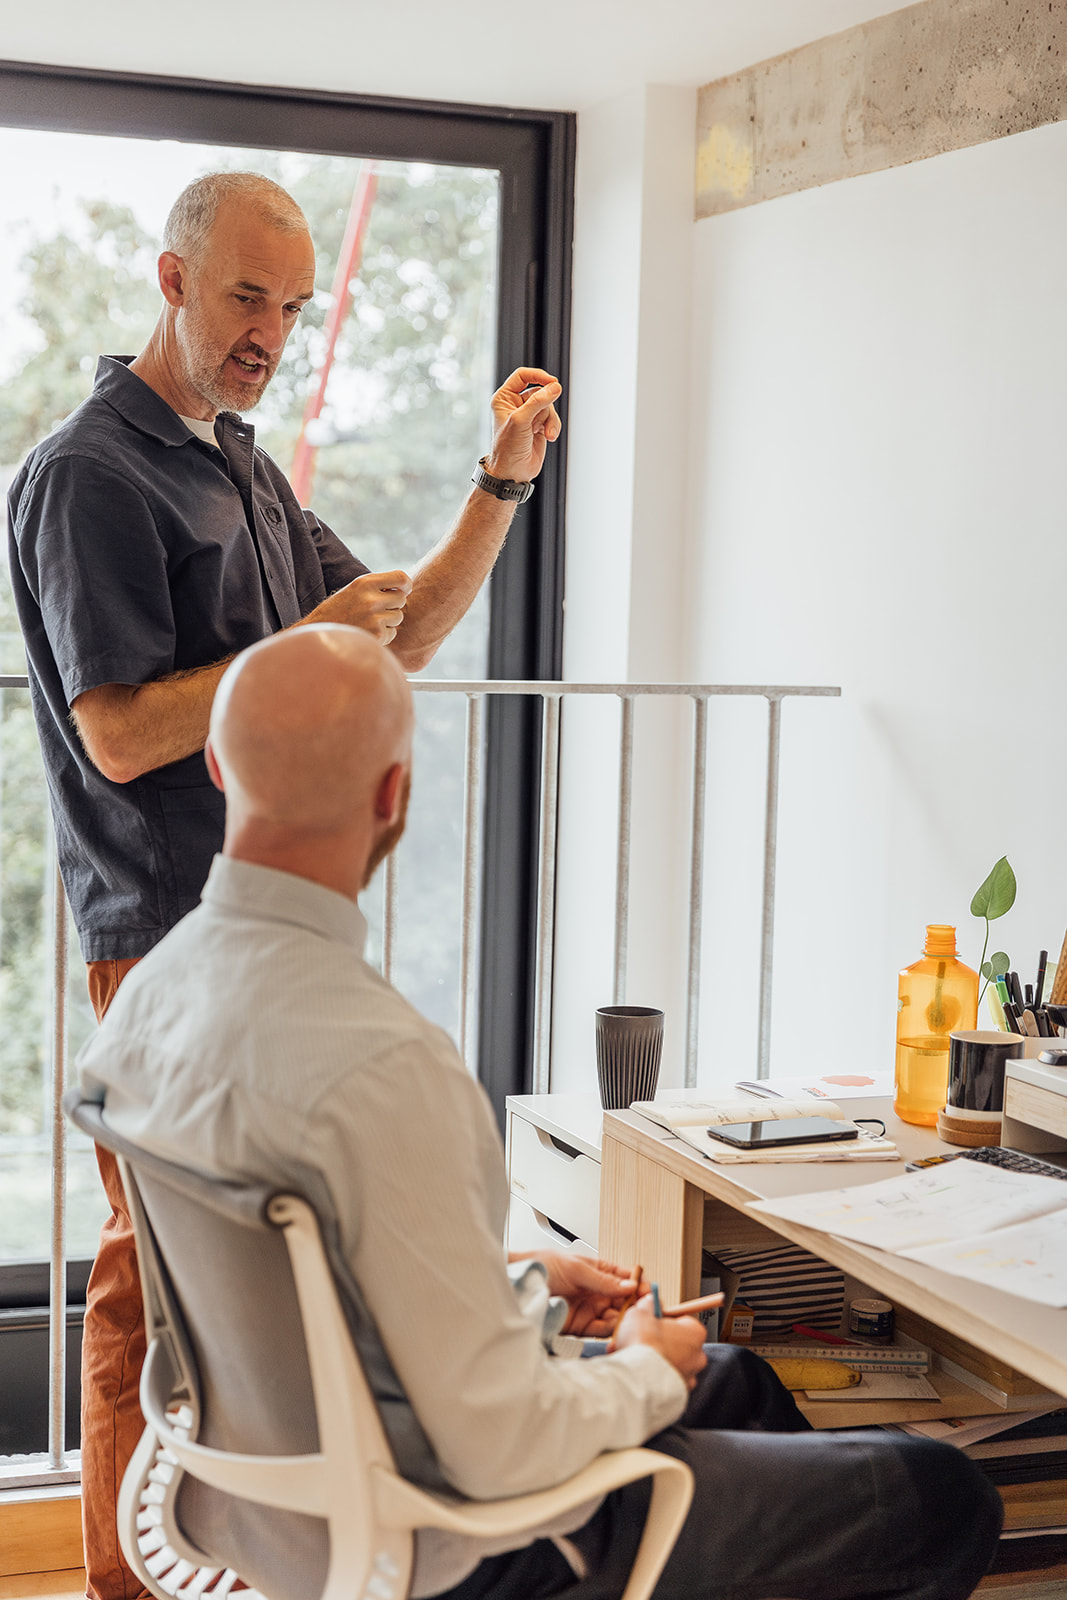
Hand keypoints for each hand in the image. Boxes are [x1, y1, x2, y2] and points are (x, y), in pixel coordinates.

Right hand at [318, 570, 411, 644]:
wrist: (318, 632)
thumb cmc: (338, 610)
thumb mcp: (354, 589)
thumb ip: (377, 586)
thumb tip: (406, 587)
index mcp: (365, 582)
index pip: (401, 578)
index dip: (406, 585)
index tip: (404, 590)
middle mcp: (371, 599)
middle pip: (401, 599)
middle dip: (393, 605)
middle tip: (376, 610)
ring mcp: (374, 618)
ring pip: (398, 617)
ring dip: (388, 620)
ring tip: (368, 621)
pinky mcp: (376, 635)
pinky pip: (392, 633)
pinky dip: (383, 635)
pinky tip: (367, 632)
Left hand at [482, 368, 561, 484]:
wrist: (512, 472)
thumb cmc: (508, 448)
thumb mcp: (521, 420)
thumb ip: (538, 401)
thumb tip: (555, 387)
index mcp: (504, 398)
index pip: (522, 376)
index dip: (538, 376)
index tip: (552, 381)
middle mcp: (515, 404)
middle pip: (539, 391)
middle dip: (545, 405)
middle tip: (544, 417)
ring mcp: (528, 415)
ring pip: (548, 406)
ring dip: (550, 419)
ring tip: (546, 433)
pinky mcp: (538, 426)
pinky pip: (552, 418)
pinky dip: (553, 427)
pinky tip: (549, 437)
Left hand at [511, 1251, 641, 1337]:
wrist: (519, 1284)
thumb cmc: (544, 1266)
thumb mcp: (577, 1268)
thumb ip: (603, 1280)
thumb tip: (629, 1285)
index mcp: (599, 1271)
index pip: (626, 1278)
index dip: (639, 1284)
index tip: (648, 1291)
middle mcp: (597, 1291)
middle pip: (624, 1300)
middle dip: (636, 1306)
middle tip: (645, 1310)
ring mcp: (591, 1309)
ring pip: (616, 1317)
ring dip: (626, 1320)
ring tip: (633, 1321)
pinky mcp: (581, 1327)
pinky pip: (602, 1331)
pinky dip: (612, 1332)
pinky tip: (618, 1330)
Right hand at [612, 1296, 707, 1388]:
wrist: (637, 1380)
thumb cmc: (643, 1345)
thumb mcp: (640, 1312)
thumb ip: (648, 1304)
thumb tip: (650, 1300)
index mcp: (695, 1333)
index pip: (682, 1321)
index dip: (663, 1320)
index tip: (650, 1321)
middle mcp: (697, 1357)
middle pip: (677, 1343)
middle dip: (658, 1342)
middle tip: (638, 1339)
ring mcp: (688, 1378)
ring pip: (669, 1363)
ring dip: (653, 1360)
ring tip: (631, 1357)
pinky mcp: (677, 1396)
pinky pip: (664, 1382)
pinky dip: (652, 1378)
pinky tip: (635, 1372)